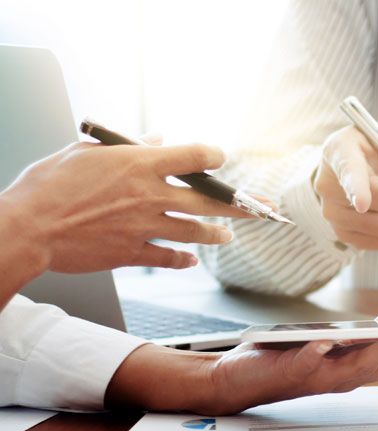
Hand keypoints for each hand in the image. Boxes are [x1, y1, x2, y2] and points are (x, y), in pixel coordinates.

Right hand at [0, 141, 251, 273]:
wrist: (29, 228)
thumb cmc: (49, 185)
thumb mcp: (87, 153)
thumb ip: (128, 146)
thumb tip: (157, 138)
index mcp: (140, 164)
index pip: (195, 156)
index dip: (214, 156)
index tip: (221, 159)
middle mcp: (150, 195)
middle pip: (210, 201)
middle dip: (242, 205)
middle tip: (264, 210)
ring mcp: (145, 227)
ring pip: (196, 232)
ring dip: (217, 234)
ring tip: (228, 236)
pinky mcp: (133, 253)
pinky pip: (169, 257)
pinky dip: (183, 258)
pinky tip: (191, 259)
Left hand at [106, 308, 377, 414]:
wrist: (231, 383)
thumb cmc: (285, 361)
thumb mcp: (333, 344)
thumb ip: (369, 337)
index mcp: (361, 367)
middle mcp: (347, 377)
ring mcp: (319, 378)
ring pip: (357, 368)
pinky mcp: (286, 373)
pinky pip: (304, 364)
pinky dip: (317, 354)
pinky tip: (328, 340)